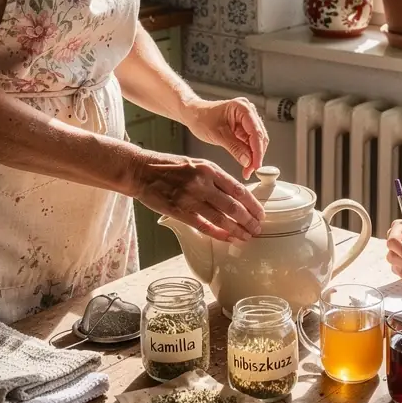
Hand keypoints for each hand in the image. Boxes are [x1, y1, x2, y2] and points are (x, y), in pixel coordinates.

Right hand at [130, 150, 264, 242]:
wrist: (141, 170)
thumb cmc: (169, 167)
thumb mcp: (197, 164)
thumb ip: (215, 177)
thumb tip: (235, 194)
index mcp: (209, 169)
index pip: (239, 189)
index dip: (253, 204)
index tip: (260, 213)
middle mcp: (202, 183)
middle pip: (234, 206)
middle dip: (249, 221)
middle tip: (257, 229)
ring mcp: (190, 198)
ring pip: (221, 219)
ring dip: (236, 230)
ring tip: (246, 237)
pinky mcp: (178, 211)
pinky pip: (203, 226)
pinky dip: (217, 234)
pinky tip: (227, 238)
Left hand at [183, 97, 268, 177]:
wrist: (193, 114)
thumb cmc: (202, 118)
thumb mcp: (217, 135)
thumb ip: (234, 148)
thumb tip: (248, 161)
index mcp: (243, 108)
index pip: (256, 132)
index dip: (258, 151)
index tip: (256, 165)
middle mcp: (248, 111)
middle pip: (260, 137)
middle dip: (256, 155)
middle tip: (250, 171)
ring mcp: (247, 119)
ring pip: (257, 141)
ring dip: (254, 156)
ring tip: (247, 170)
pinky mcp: (244, 128)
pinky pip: (250, 142)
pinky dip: (249, 154)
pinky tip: (246, 163)